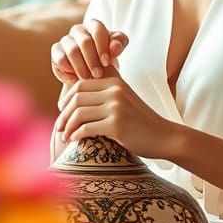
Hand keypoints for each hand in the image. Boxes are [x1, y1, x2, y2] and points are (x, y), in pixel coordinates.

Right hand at [50, 19, 128, 84]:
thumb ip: (119, 43)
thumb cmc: (106, 56)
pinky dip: (67, 71)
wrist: (92, 71)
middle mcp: (78, 30)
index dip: (102, 47)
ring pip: (71, 51)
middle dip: (92, 60)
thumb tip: (114, 47)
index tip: (107, 63)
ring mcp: (66, 40)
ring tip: (87, 78)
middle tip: (98, 75)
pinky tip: (75, 79)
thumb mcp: (117, 49)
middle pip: (84, 42)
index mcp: (94, 25)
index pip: (98, 30)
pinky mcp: (56, 51)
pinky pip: (60, 60)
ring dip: (80, 67)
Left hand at [53, 76, 181, 161]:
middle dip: (63, 114)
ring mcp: (116, 107)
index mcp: (115, 82)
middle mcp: (115, 91)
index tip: (62, 112)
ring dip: (67, 126)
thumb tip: (76, 91)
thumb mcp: (125, 98)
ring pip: (79, 114)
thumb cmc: (140, 121)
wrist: (164, 136)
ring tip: (64, 136)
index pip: (79, 85)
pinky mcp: (117, 125)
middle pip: (76, 98)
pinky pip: (86, 128)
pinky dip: (76, 135)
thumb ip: (106, 91)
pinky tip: (74, 140)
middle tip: (59, 127)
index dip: (66, 99)